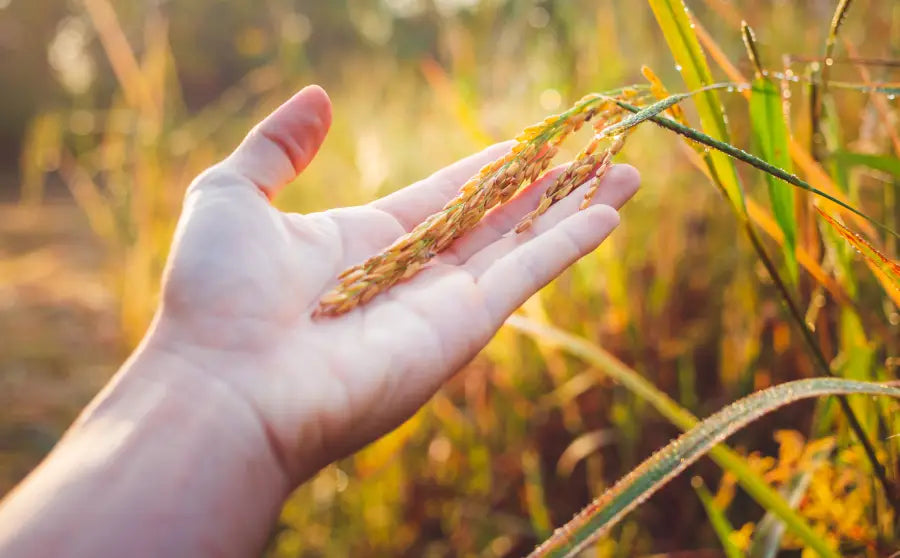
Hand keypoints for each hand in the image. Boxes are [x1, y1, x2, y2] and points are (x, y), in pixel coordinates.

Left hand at [146, 85, 638, 482]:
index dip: (489, 168)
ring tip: (624, 170)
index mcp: (364, 241)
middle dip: (549, 184)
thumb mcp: (233, 195)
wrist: (224, 386)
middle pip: (496, 217)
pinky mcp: (463, 327)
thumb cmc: (215, 296)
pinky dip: (568, 243)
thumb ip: (278, 146)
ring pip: (523, 241)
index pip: (444, 196)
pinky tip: (609, 213)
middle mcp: (412, 273)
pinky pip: (526, 275)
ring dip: (575, 206)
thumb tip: (318, 98)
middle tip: (598, 149)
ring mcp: (442, 301)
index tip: (530, 142)